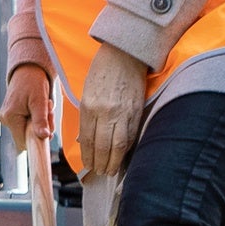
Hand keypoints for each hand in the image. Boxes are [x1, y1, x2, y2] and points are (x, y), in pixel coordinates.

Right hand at [1, 61, 54, 148]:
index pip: (24, 142)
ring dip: (40, 123)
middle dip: (41, 129)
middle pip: (27, 137)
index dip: (37, 139)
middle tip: (48, 113)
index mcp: (10, 117)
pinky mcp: (12, 115)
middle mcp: (6, 119)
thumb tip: (43, 137)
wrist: (27, 70)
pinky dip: (36, 119)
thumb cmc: (33, 82)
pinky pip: (26, 124)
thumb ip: (40, 121)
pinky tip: (38, 108)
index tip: (48, 131)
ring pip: (28, 131)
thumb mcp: (40, 101)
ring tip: (44, 108)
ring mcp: (8, 117)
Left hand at [73, 42, 148, 174]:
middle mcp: (104, 112)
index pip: (87, 139)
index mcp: (88, 106)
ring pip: (118, 145)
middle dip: (101, 163)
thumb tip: (88, 138)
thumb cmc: (103, 70)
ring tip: (112, 170)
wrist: (125, 53)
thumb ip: (88, 115)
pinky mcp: (136, 110)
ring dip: (115, 161)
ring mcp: (122, 112)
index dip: (88, 156)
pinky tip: (124, 156)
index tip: (89, 166)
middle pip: (102, 146)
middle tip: (101, 172)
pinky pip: (131, 135)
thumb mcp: (87, 91)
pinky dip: (127, 148)